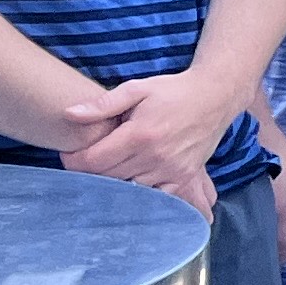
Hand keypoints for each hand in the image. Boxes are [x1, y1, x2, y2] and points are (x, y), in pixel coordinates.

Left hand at [59, 68, 233, 201]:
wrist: (216, 96)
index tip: (69, 155)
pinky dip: (140, 192)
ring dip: (114, 181)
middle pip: (107, 178)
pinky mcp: (183, 176)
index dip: (73, 161)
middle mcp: (154, 157)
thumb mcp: (137, 88)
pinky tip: (133, 181)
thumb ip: (102, 104)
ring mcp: (171, 170)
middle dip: (91, 171)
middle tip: (88, 159)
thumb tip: (69, 114)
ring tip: (110, 167)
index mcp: (139, 134)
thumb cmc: (174, 91)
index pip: (93, 161)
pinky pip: (154, 196)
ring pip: (128, 189)